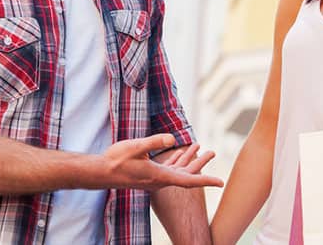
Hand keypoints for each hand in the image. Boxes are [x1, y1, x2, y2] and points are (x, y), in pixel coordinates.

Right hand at [100, 134, 223, 190]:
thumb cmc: (116, 160)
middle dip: (202, 164)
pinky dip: (178, 159)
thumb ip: (154, 142)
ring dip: (191, 159)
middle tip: (214, 152)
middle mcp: (161, 180)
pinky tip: (181, 151)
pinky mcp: (149, 174)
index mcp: (160, 176)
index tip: (221, 183)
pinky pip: (169, 168)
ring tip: (202, 147)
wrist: (101, 172)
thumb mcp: (136, 147)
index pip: (189, 180)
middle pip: (187, 174)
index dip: (206, 181)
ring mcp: (155, 178)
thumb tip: (172, 138)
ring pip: (179, 170)